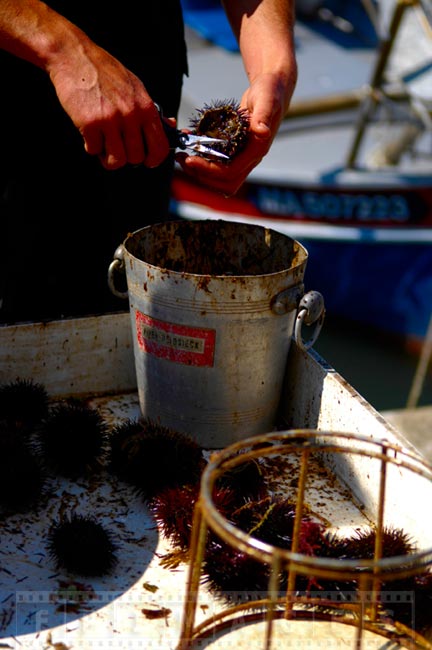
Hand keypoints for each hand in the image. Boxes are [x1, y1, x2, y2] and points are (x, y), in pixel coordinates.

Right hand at [48, 38, 169, 169]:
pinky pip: (94, 150)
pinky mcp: (89, 123)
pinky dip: (91, 145)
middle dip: (126, 157)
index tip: (147, 161)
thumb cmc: (105, 71)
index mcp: (145, 107)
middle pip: (136, 158)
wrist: (74, 56)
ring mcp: (110, 120)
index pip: (160, 147)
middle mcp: (130, 114)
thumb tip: (169, 126)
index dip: (154, 159)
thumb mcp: (135, 87)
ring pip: (116, 160)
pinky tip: (90, 132)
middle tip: (118, 146)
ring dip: (108, 156)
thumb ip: (150, 111)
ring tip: (104, 143)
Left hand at [175, 73, 290, 195]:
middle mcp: (250, 158)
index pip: (231, 172)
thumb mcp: (267, 99)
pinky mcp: (235, 152)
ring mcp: (242, 157)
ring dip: (199, 171)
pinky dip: (202, 161)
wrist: (273, 90)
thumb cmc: (270, 92)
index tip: (190, 159)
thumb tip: (262, 131)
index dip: (209, 170)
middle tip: (182, 160)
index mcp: (257, 150)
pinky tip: (191, 146)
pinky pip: (217, 165)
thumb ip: (264, 115)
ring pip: (220, 178)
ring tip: (182, 156)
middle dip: (201, 175)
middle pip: (224, 182)